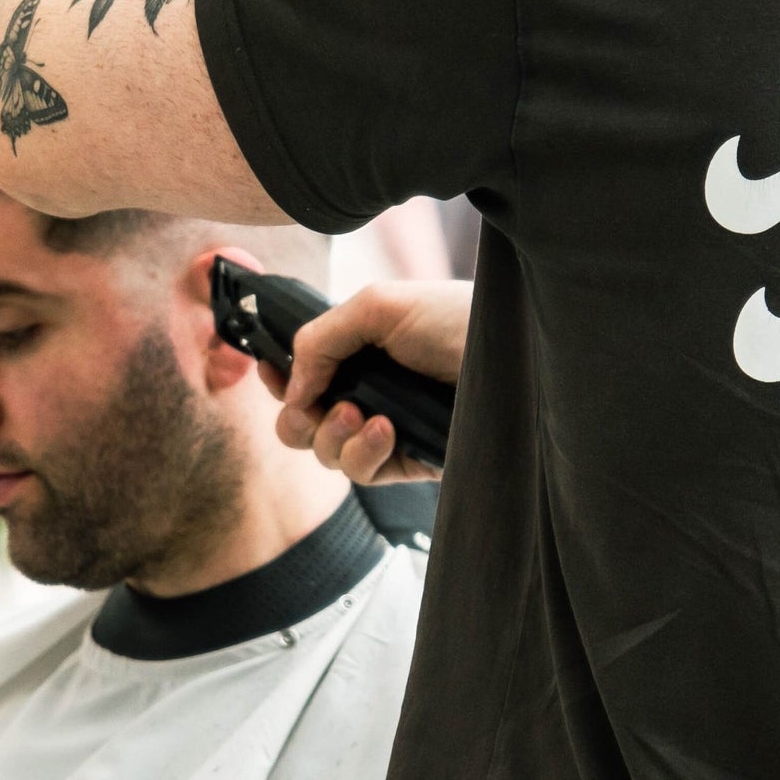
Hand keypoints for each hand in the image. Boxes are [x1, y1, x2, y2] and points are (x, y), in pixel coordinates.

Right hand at [267, 278, 469, 482]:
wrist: (508, 354)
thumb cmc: (453, 319)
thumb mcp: (377, 307)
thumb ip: (320, 339)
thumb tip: (290, 389)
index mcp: (358, 353)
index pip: (302, 375)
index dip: (278, 378)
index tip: (271, 371)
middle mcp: (368, 393)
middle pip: (301, 423)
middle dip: (297, 418)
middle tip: (318, 406)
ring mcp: (386, 430)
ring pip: (326, 453)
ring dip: (330, 435)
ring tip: (359, 414)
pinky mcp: (407, 462)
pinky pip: (362, 472)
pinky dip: (362, 453)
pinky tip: (385, 430)